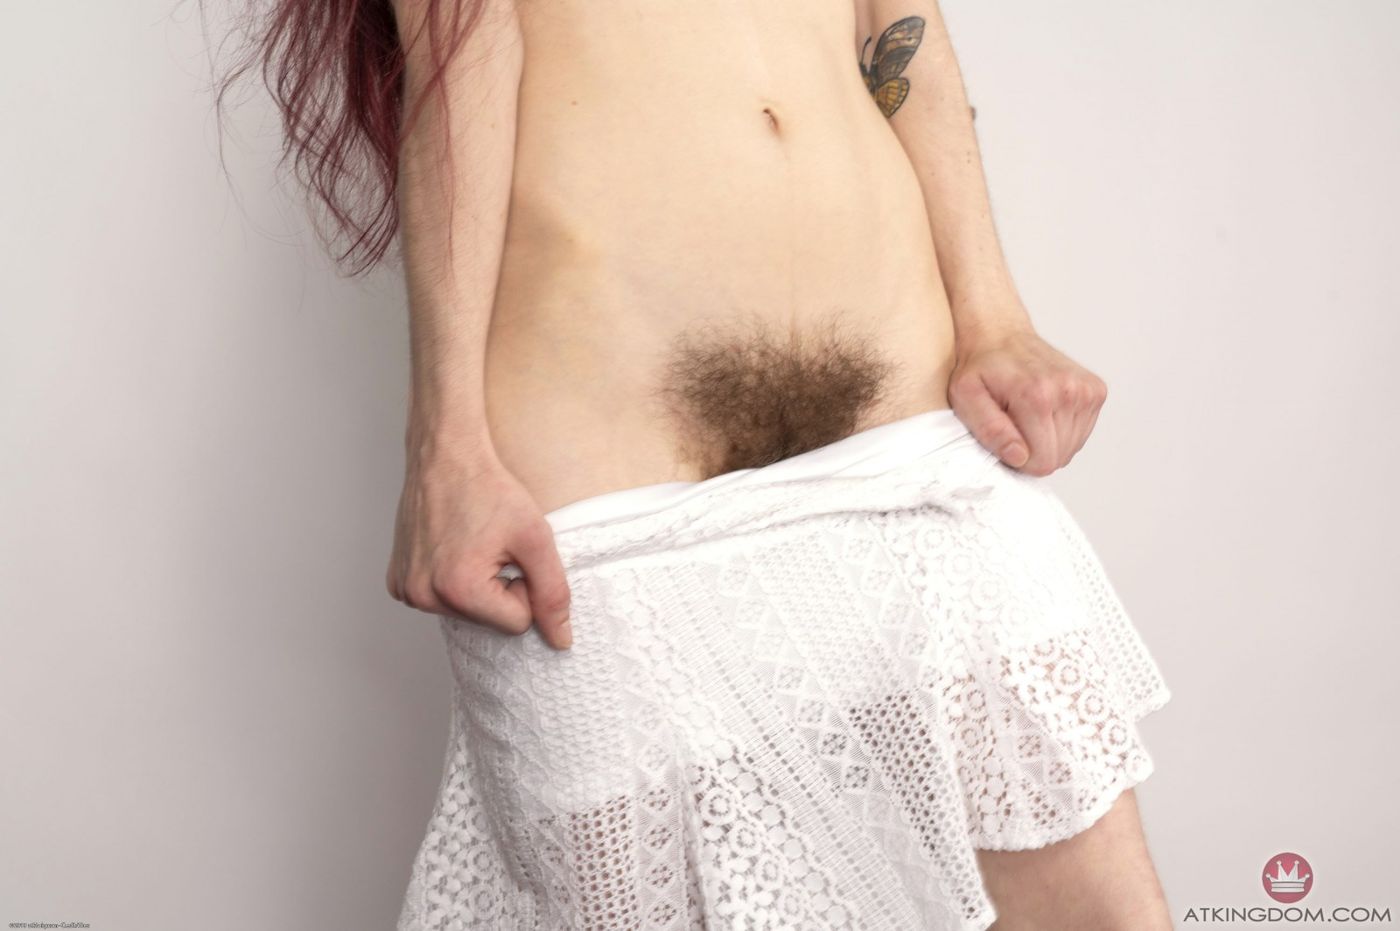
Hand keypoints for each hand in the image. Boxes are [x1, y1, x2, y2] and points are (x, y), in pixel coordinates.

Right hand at [385, 449, 572, 648]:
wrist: (446, 456)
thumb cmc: (489, 490)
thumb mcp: (535, 539)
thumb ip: (553, 593)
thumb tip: (562, 641)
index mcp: (459, 589)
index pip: (517, 623)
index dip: (525, 588)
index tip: (513, 554)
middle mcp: (424, 596)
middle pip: (489, 621)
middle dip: (500, 589)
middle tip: (492, 546)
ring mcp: (406, 590)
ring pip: (466, 613)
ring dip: (477, 584)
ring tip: (471, 544)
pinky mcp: (397, 581)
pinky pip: (440, 600)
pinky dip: (451, 580)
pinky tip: (451, 548)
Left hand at [947, 321, 1107, 476]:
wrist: (1001, 333)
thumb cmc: (980, 367)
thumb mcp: (966, 397)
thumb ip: (990, 430)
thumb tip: (1019, 457)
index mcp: (1037, 395)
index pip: (1043, 462)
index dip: (1020, 460)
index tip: (1005, 438)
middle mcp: (1069, 391)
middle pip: (1058, 457)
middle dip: (1033, 451)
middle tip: (1014, 424)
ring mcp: (1087, 390)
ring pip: (1071, 448)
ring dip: (1048, 440)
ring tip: (1027, 415)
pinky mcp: (1096, 390)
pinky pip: (1081, 434)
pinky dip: (1061, 430)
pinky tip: (1044, 410)